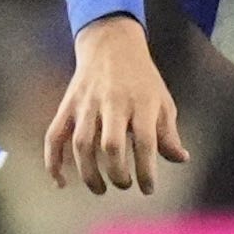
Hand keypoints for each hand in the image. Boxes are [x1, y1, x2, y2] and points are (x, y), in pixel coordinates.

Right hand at [39, 16, 184, 196]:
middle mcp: (112, 104)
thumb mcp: (163, 101)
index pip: (145, 142)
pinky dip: (53, 161)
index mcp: (141, 103)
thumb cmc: (142, 77)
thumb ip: (168, 133)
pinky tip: (60, 181)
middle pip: (111, 145)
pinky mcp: (67, 106)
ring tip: (99, 188)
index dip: (146, 170)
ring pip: (81, 144)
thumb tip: (180, 159)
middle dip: (117, 172)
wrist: (110, 45)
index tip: (147, 188)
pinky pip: (55, 136)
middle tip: (123, 185)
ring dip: (89, 172)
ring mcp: (85, 105)